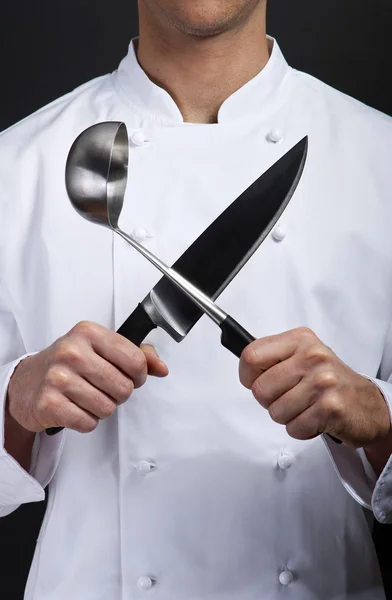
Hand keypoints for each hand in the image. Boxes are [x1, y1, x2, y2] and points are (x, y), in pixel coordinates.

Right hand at [7, 321, 167, 433]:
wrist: (26, 382)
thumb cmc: (69, 364)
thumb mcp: (101, 348)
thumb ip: (136, 354)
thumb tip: (161, 368)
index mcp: (88, 332)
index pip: (135, 359)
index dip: (139, 375)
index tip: (130, 376)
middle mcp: (72, 352)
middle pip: (124, 387)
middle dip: (119, 394)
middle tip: (104, 388)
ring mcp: (58, 377)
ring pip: (107, 408)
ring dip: (102, 408)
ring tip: (87, 397)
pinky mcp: (48, 403)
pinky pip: (88, 423)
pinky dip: (86, 421)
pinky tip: (75, 408)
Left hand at [239, 327, 390, 447]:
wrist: (369, 404)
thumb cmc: (330, 381)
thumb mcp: (303, 356)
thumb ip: (273, 357)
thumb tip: (244, 363)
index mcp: (300, 340)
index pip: (251, 355)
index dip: (247, 375)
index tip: (255, 381)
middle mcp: (313, 357)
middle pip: (260, 389)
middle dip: (270, 401)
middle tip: (289, 398)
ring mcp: (323, 382)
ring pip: (275, 412)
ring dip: (287, 417)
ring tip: (305, 407)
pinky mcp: (330, 408)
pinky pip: (294, 428)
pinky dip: (301, 429)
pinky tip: (315, 418)